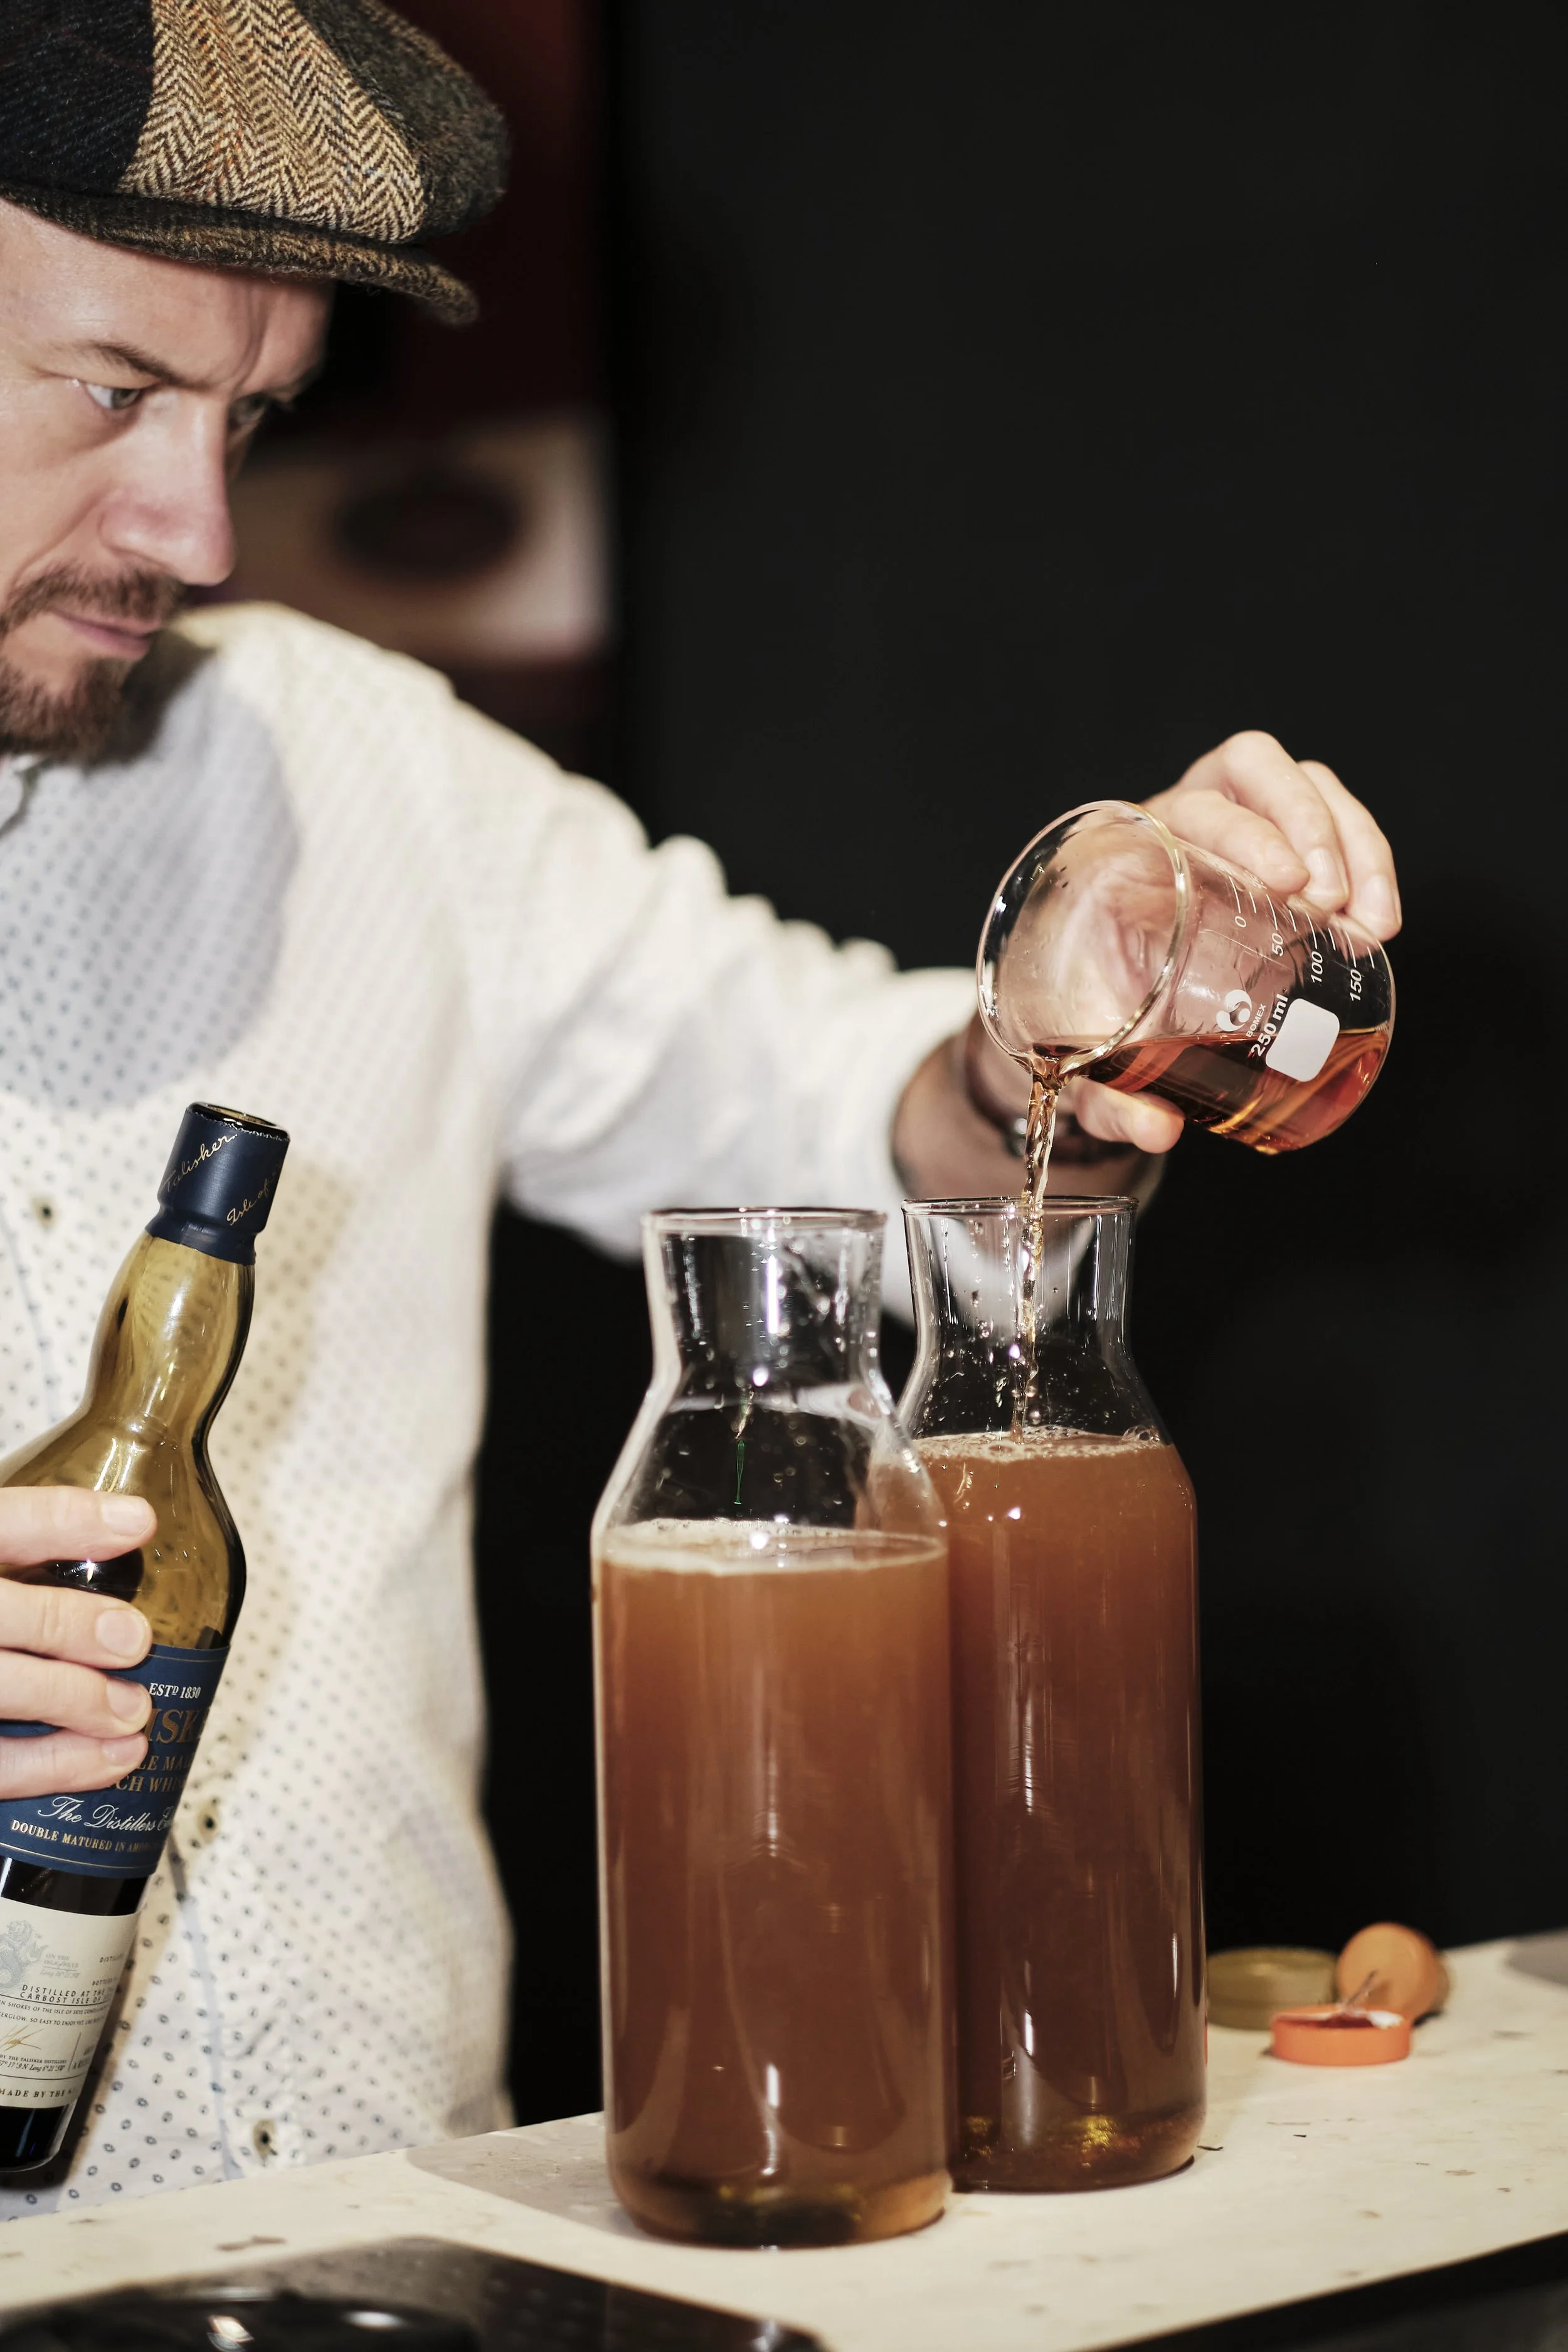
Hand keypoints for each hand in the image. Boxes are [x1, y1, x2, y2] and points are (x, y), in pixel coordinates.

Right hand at [0, 1490, 155, 1799]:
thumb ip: (30, 1557)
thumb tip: (125, 1539)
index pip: (3, 1523)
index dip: (67, 1521)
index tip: (138, 1523)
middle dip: (68, 1625)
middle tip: (134, 1641)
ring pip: (0, 1690)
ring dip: (73, 1702)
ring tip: (134, 1710)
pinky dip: (58, 1765)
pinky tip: (112, 1758)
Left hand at [1070, 733, 1401, 1153]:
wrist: (1080, 1005)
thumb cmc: (1077, 1019)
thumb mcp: (1084, 1059)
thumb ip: (1109, 1098)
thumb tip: (1160, 1132)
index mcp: (1125, 853)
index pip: (1192, 804)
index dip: (1247, 831)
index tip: (1289, 883)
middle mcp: (1178, 822)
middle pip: (1251, 767)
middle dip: (1308, 823)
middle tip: (1333, 900)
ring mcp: (1232, 826)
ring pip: (1302, 782)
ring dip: (1353, 838)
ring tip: (1373, 920)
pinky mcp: (1277, 850)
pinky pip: (1331, 820)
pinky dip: (1367, 858)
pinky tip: (1379, 921)